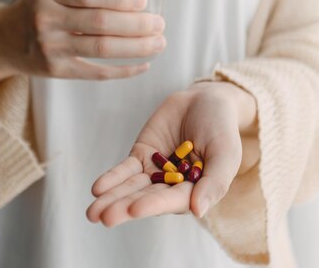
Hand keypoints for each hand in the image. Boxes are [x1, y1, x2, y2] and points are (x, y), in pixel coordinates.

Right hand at [0, 0, 165, 84]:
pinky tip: (143, 64)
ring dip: (137, 47)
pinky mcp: (56, 71)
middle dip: (137, 25)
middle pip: (100, 23)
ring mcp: (50, 47)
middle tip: (160, 24)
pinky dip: (123, 71)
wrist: (5, 39)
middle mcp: (47, 19)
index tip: (144, 1)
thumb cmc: (43, 5)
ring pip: (102, 49)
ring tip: (159, 43)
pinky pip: (95, 73)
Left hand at [86, 81, 257, 226]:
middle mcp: (172, 187)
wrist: (206, 100)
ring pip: (131, 188)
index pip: (172, 201)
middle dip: (124, 208)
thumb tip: (198, 211)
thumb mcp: (225, 153)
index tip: (134, 209)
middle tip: (104, 217)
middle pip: (146, 199)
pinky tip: (97, 189)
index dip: (153, 205)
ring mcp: (155, 172)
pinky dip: (112, 179)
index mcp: (195, 192)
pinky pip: (125, 170)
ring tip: (92, 213)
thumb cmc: (221, 129)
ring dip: (112, 199)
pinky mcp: (141, 156)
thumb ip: (214, 182)